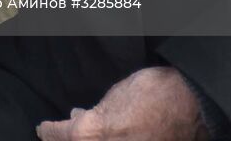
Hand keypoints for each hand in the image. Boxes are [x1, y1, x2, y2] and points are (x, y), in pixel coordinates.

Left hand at [35, 68, 207, 140]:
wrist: (188, 106)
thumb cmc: (150, 94)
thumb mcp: (112, 98)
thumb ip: (91, 115)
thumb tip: (77, 119)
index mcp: (86, 135)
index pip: (56, 136)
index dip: (47, 132)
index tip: (42, 130)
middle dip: (67, 140)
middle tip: (61, 134)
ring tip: (83, 135)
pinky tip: (112, 136)